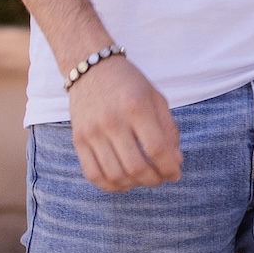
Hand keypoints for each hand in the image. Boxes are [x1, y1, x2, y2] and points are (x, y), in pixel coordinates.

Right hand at [69, 56, 182, 191]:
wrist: (90, 67)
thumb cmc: (129, 83)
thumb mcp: (155, 98)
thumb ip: (168, 130)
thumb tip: (176, 163)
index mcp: (136, 107)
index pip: (157, 149)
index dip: (169, 168)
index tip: (175, 174)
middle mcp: (112, 120)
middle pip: (136, 167)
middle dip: (154, 180)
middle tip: (161, 178)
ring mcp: (92, 131)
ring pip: (115, 175)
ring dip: (134, 184)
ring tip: (142, 179)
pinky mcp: (78, 139)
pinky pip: (92, 174)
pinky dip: (110, 185)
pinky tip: (122, 181)